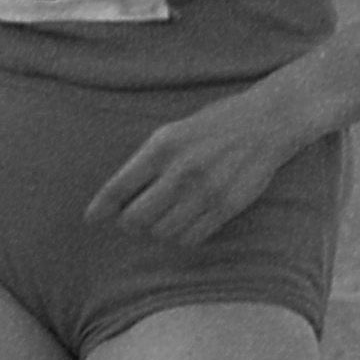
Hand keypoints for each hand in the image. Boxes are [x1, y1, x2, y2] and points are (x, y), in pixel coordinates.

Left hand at [89, 83, 321, 247]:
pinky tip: (186, 223)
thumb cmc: (216, 124)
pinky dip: (182, 237)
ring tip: (164, 218)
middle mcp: (181, 170)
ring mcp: (205, 191)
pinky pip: (191, 238)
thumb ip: (147, 160)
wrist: (267, 122)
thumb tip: (118, 197)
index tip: (91, 219)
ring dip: (158, 230)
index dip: (100, 208)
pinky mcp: (226, 206)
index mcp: (162, 146)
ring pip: (162, 232)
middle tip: (135, 219)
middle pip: (136, 219)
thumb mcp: (174, 131)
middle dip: (130, 223)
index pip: (118, 187)